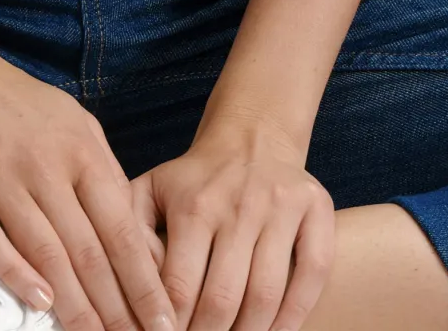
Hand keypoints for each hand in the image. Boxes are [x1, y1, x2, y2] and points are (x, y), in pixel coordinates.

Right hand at [0, 41, 176, 330]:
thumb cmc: (16, 104)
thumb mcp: (75, 127)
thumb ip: (102, 177)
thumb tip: (136, 235)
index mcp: (82, 149)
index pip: (121, 226)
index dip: (144, 278)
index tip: (163, 318)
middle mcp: (46, 163)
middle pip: (88, 246)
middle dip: (116, 304)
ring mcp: (1, 174)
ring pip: (45, 249)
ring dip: (74, 302)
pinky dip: (14, 271)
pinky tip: (37, 300)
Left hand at [126, 121, 334, 330]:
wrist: (251, 135)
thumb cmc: (195, 180)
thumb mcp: (151, 192)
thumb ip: (132, 237)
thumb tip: (135, 289)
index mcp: (194, 205)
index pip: (178, 289)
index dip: (170, 327)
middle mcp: (239, 205)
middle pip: (222, 299)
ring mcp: (281, 206)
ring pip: (266, 295)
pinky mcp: (316, 208)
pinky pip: (313, 274)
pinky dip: (295, 316)